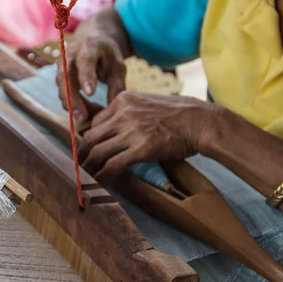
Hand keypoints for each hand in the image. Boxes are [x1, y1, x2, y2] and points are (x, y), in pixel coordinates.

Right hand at [56, 24, 125, 120]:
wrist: (90, 39)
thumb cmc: (106, 54)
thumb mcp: (118, 65)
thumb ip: (117, 84)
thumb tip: (113, 107)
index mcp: (89, 46)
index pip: (85, 60)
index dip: (86, 77)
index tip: (90, 93)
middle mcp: (70, 54)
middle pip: (65, 76)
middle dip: (72, 98)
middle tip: (82, 116)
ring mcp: (61, 66)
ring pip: (61, 87)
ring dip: (72, 104)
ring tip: (88, 117)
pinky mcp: (59, 76)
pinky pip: (63, 93)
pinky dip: (72, 105)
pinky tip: (85, 111)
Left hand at [79, 91, 216, 183]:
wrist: (201, 121)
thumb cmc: (180, 114)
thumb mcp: (148, 102)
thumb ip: (130, 112)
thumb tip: (116, 128)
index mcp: (124, 99)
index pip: (96, 121)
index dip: (89, 137)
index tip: (88, 149)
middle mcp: (124, 113)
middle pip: (91, 136)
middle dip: (83, 153)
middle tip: (81, 164)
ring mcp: (132, 130)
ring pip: (98, 151)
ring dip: (89, 166)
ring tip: (87, 176)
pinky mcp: (141, 148)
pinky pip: (113, 164)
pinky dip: (103, 175)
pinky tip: (101, 182)